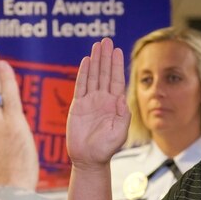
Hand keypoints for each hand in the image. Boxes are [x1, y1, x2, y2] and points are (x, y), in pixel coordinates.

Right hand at [66, 37, 128, 170]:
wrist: (89, 159)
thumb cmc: (106, 149)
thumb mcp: (119, 133)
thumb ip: (122, 116)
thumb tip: (121, 98)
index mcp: (115, 105)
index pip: (116, 80)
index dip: (116, 64)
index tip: (116, 50)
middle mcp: (103, 100)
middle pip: (105, 73)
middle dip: (105, 57)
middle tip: (106, 40)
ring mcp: (90, 102)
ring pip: (93, 76)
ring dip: (95, 61)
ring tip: (96, 45)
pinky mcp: (78, 106)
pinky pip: (81, 86)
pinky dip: (83, 73)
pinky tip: (86, 62)